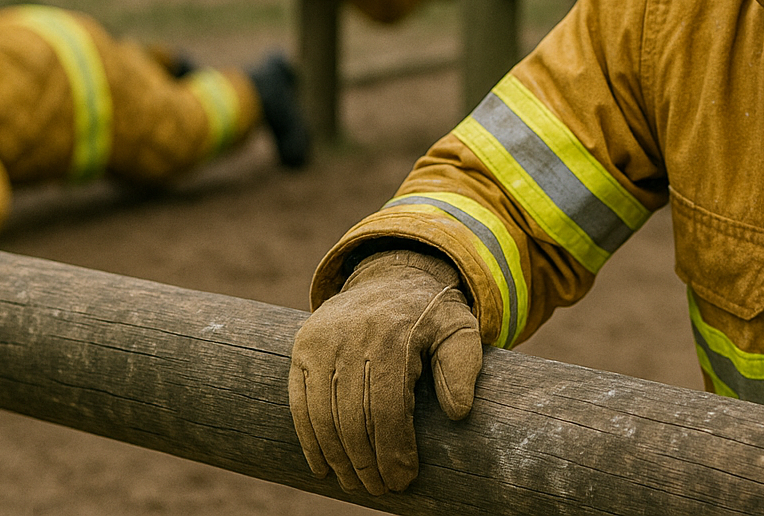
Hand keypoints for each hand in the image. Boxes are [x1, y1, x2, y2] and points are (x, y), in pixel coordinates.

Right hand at [288, 249, 481, 494]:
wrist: (390, 275)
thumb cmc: (430, 315)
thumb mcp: (459, 329)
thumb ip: (464, 366)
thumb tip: (458, 412)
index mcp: (393, 334)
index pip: (387, 407)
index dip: (393, 450)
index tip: (403, 479)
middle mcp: (352, 336)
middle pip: (353, 417)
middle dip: (366, 462)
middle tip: (380, 489)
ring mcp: (321, 341)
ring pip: (323, 414)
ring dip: (338, 458)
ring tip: (356, 484)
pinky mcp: (302, 347)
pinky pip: (299, 402)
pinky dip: (309, 439)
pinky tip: (323, 466)